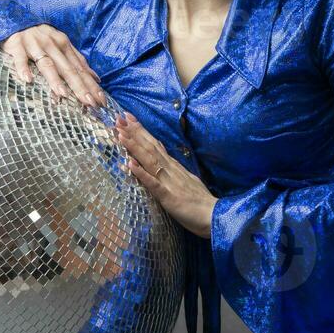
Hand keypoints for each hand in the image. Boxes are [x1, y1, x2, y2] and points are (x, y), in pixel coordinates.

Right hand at [1, 25, 106, 109]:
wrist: (15, 20)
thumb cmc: (40, 37)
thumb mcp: (61, 45)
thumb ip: (77, 61)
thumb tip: (96, 78)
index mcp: (65, 45)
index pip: (81, 69)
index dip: (91, 85)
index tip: (101, 101)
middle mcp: (52, 44)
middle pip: (68, 69)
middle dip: (79, 86)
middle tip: (89, 103)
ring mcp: (34, 44)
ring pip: (47, 64)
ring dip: (55, 79)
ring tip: (63, 94)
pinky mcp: (17, 44)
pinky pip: (20, 58)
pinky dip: (23, 68)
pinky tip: (27, 80)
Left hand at [115, 110, 216, 237]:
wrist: (213, 215)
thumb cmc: (200, 202)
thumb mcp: (187, 181)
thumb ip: (174, 172)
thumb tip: (164, 164)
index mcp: (174, 167)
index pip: (155, 145)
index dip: (141, 132)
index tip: (129, 118)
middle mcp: (170, 170)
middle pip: (150, 147)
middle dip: (134, 132)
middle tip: (120, 118)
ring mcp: (169, 181)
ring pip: (149, 160)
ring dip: (134, 147)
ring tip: (121, 134)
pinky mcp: (168, 196)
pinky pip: (152, 183)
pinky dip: (141, 173)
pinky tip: (130, 164)